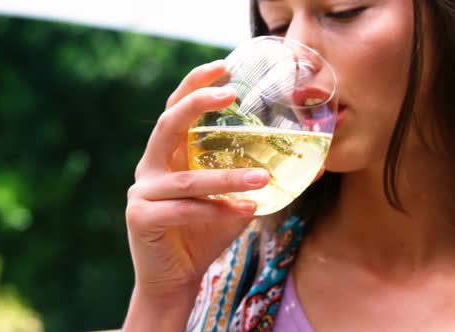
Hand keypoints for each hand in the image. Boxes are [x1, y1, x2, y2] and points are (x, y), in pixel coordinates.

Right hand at [125, 60, 269, 302]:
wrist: (176, 279)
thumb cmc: (204, 234)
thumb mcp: (233, 201)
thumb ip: (256, 179)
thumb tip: (312, 164)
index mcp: (168, 156)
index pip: (175, 110)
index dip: (195, 85)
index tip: (223, 67)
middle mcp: (150, 167)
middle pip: (167, 125)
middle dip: (196, 104)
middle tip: (230, 94)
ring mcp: (142, 193)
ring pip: (185, 178)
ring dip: (225, 176)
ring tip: (262, 176)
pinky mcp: (141, 219)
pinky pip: (183, 210)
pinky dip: (215, 210)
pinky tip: (245, 210)